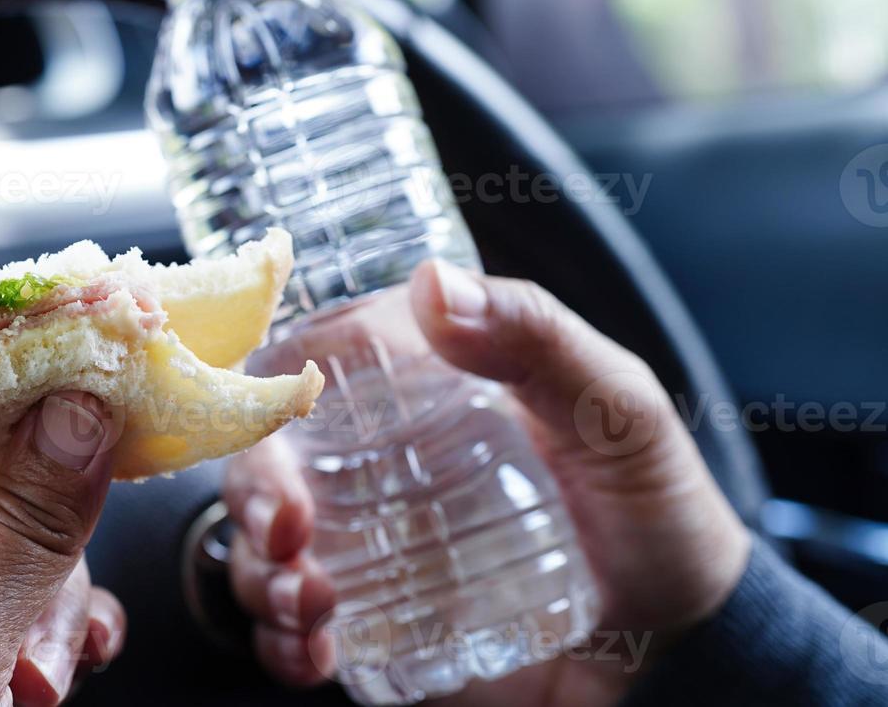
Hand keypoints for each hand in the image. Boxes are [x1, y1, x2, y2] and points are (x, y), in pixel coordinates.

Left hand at [0, 362, 125, 705]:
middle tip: (91, 423)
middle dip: (24, 472)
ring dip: (52, 583)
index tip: (23, 321)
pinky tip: (73, 656)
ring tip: (44, 655)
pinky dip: (68, 626)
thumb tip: (78, 415)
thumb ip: (15, 534)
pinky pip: (37, 604)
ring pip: (9, 539)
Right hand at [224, 259, 751, 704]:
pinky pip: (294, 628)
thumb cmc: (658, 513)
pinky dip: (281, 642)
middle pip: (270, 457)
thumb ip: (538, 338)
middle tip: (287, 530)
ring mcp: (374, 544)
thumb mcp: (616, 411)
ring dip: (260, 574)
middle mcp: (382, 462)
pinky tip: (312, 651)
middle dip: (255, 493)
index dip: (271, 382)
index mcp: (426, 390)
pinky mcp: (375, 621)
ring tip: (310, 606)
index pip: (317, 362)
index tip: (269, 414)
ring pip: (266, 544)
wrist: (684, 655)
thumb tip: (432, 283)